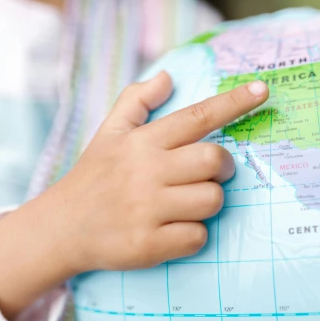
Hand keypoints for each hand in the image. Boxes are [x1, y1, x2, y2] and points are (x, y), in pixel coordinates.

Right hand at [0, 72, 268, 319]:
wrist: (58, 229)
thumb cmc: (93, 177)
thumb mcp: (108, 134)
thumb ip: (136, 101)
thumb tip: (168, 76)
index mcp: (142, 142)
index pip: (197, 116)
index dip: (233, 103)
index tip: (261, 90)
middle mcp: (146, 171)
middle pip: (215, 160)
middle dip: (223, 167)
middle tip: (212, 173)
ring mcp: (147, 209)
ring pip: (212, 200)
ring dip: (208, 203)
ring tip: (186, 204)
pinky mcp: (148, 244)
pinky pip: (198, 236)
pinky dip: (193, 235)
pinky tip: (173, 230)